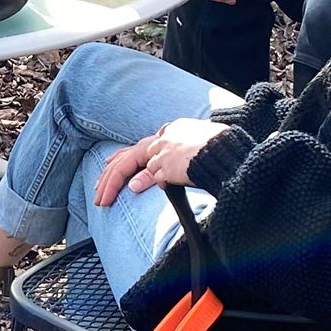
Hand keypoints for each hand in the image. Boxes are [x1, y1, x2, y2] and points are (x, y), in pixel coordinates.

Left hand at [94, 117, 230, 204]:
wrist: (232, 151)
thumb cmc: (225, 152)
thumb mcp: (200, 149)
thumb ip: (180, 160)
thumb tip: (164, 178)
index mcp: (173, 131)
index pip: (141, 145)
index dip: (121, 157)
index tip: (108, 165)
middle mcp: (166, 137)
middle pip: (129, 155)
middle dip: (110, 174)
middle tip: (98, 191)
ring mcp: (166, 151)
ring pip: (131, 164)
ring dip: (114, 183)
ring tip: (104, 200)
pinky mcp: (169, 163)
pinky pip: (150, 174)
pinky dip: (140, 181)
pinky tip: (130, 190)